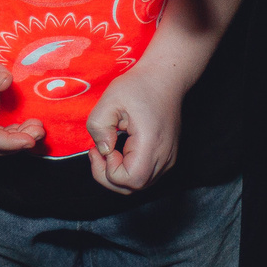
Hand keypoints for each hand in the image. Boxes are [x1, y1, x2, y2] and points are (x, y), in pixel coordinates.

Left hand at [87, 66, 183, 193]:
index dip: (108, 170)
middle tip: (98, 152)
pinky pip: (146, 175)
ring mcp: (169, 158)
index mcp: (152, 143)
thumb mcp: (109, 100)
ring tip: (108, 150)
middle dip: (109, 176)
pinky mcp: (167, 156)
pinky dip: (129, 170)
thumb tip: (103, 151)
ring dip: (119, 174)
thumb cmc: (139, 86)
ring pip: (140, 184)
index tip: (101, 148)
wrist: (165, 78)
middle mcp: (165, 156)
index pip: (130, 179)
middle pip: (134, 187)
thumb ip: (98, 127)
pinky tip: (120, 151)